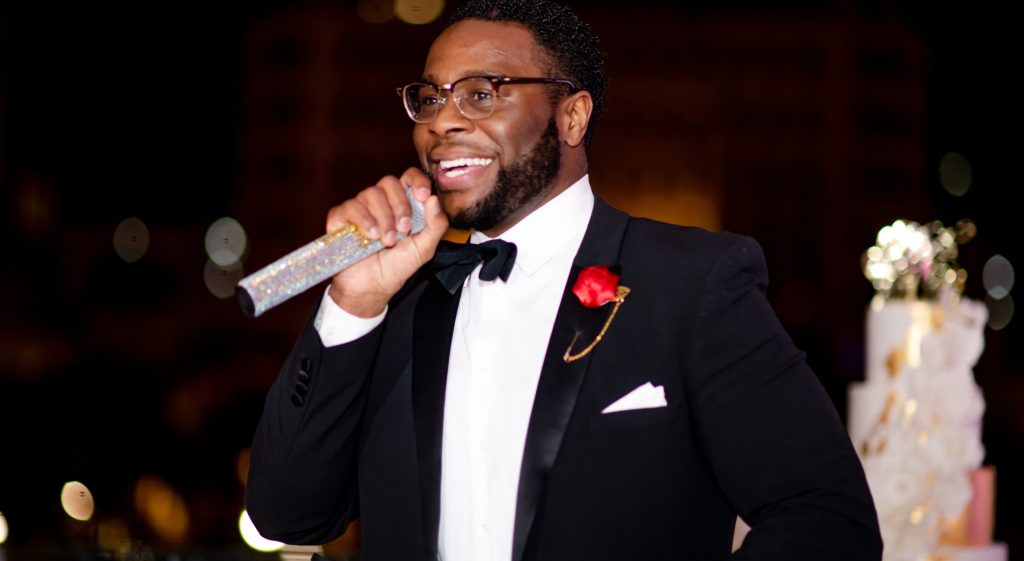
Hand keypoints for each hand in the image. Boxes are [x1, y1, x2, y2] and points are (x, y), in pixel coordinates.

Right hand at [326, 167, 447, 316]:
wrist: (372, 288)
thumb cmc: (397, 266)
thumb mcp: (424, 248)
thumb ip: (435, 225)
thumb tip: (434, 199)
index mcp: (402, 204)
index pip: (409, 177)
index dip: (417, 181)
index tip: (423, 196)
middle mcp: (380, 202)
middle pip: (389, 182)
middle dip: (400, 205)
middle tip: (404, 230)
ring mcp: (360, 208)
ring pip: (371, 193)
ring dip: (384, 218)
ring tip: (387, 241)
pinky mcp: (340, 217)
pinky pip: (351, 206)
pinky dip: (364, 220)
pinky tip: (370, 236)